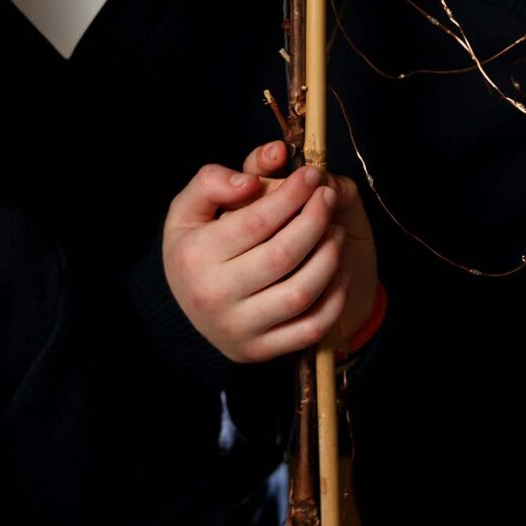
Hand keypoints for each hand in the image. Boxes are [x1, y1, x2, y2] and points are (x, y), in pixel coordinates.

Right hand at [160, 138, 363, 362]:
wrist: (188, 308)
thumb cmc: (195, 247)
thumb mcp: (190, 208)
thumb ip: (214, 180)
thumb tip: (254, 176)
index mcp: (194, 255)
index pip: (256, 221)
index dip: (291, 195)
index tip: (312, 175)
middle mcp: (213, 295)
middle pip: (283, 255)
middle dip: (315, 220)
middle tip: (328, 197)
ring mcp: (239, 328)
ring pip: (301, 292)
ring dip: (329, 256)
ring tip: (335, 230)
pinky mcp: (261, 350)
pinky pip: (311, 327)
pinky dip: (333, 297)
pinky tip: (337, 268)